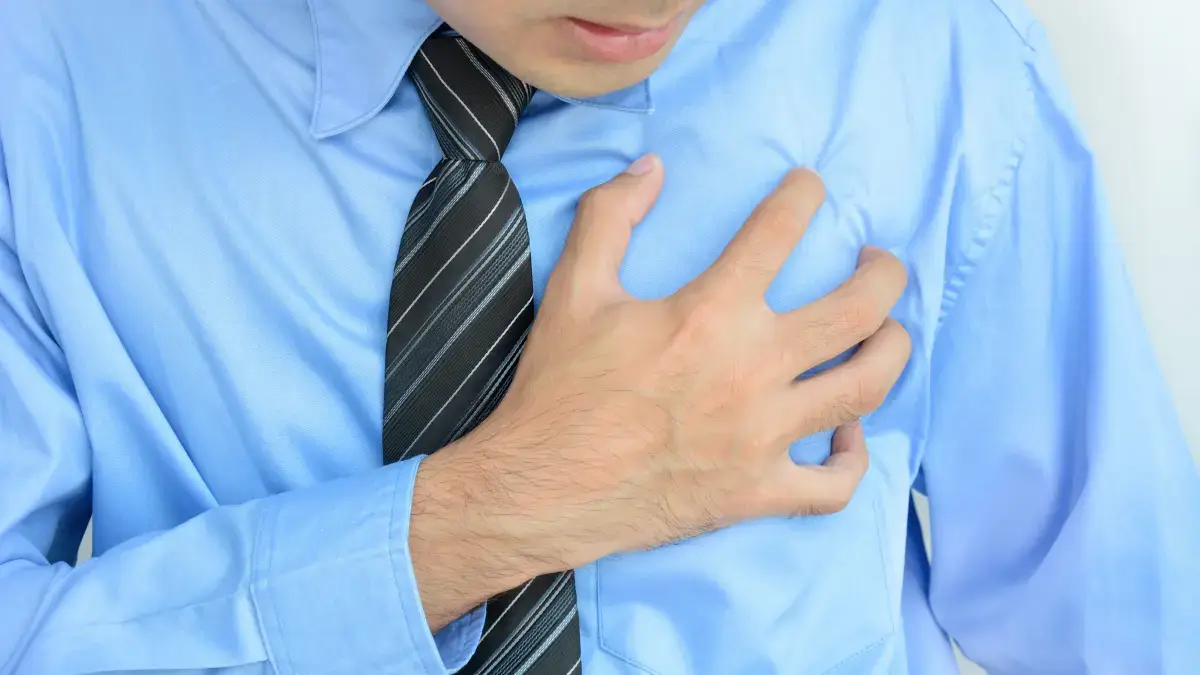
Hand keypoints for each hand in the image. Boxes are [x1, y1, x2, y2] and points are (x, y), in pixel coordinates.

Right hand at [411, 157, 909, 628]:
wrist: (540, 488)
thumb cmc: (559, 389)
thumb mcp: (573, 288)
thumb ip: (610, 216)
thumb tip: (651, 167)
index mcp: (710, 314)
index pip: (780, 231)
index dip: (802, 195)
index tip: (808, 188)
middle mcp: (752, 371)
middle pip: (858, 310)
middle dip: (885, 273)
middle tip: (878, 259)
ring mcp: (762, 437)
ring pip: (864, 388)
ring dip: (891, 351)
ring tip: (889, 332)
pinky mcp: (758, 492)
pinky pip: (833, 485)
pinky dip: (852, 457)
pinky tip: (847, 432)